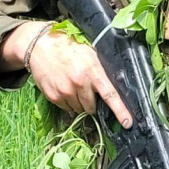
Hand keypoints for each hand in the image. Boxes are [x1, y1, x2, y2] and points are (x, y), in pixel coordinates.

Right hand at [0, 21, 132, 125]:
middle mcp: (80, 83)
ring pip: (78, 109)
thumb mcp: (90, 54)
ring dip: (79, 103)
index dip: (120, 111)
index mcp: (93, 72)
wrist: (41, 46)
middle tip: (86, 91)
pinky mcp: (53, 96)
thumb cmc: (69, 47)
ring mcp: (65, 91)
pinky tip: (64, 88)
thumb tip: (113, 85)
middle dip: (92, 104)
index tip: (127, 123)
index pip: (110, 95)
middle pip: (92, 107)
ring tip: (73, 87)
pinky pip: (66, 108)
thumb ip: (100, 70)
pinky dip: (67, 102)